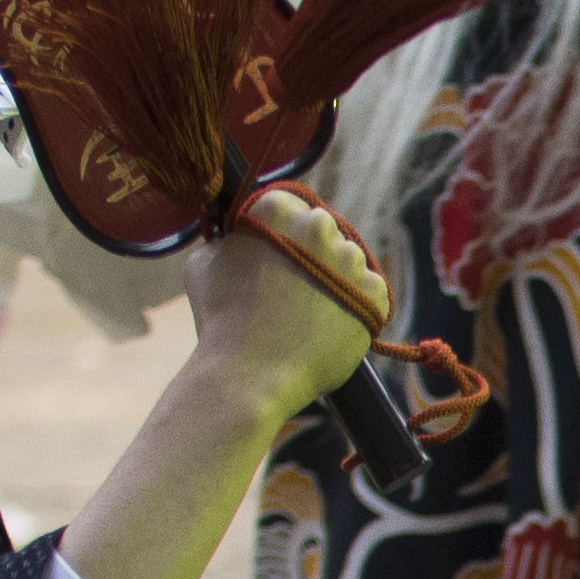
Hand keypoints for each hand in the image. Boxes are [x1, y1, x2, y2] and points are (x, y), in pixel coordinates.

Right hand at [186, 185, 391, 416]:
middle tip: (295, 286)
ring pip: (350, 261)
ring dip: (337, 278)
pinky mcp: (375, 294)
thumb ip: (227, 238)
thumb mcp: (204, 263)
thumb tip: (235, 235)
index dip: (285, 231)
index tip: (279, 251)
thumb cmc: (221, 319)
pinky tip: (331, 322)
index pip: (292, 205)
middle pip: (324, 230)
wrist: (250, 373)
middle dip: (313, 252)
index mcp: (277, 208)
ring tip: (309, 311)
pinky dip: (358, 305)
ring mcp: (350, 260)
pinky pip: (373, 292)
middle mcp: (319, 226)